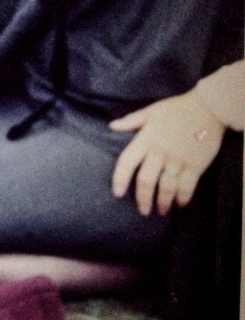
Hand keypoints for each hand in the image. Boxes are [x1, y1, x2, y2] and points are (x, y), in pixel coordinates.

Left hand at [110, 92, 225, 216]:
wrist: (208, 108)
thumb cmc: (177, 109)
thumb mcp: (151, 111)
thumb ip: (131, 121)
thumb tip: (111, 126)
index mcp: (146, 139)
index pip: (127, 161)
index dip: (120, 179)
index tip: (117, 193)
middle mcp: (160, 152)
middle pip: (146, 180)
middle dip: (142, 198)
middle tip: (143, 210)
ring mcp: (178, 160)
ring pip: (166, 187)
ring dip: (162, 202)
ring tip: (161, 211)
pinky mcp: (196, 166)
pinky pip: (187, 187)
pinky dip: (183, 198)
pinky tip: (180, 205)